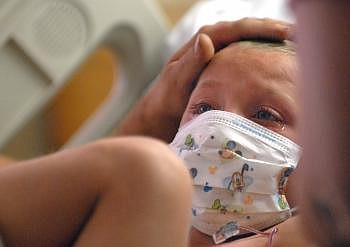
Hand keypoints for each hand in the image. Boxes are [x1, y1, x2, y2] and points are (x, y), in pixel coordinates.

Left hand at [117, 18, 292, 141]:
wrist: (162, 118)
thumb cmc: (166, 103)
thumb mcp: (175, 85)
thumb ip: (189, 65)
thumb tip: (206, 40)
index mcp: (199, 45)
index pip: (233, 29)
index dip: (259, 28)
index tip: (283, 31)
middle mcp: (209, 47)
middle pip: (243, 31)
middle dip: (270, 30)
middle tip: (297, 34)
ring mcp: (216, 58)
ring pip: (246, 44)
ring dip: (269, 42)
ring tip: (294, 45)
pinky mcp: (221, 71)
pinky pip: (244, 58)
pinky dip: (261, 58)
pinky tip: (276, 64)